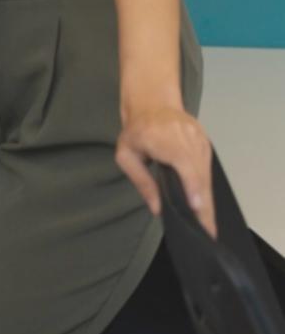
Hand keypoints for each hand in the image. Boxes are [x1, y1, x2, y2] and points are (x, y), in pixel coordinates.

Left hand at [116, 105, 215, 238]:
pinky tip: (204, 203)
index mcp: (162, 138)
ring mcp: (199, 138)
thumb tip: (157, 208)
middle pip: (199, 173)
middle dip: (204, 203)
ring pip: (207, 172)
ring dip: (208, 198)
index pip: (183, 164)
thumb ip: (141, 181)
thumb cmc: (135, 132)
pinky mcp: (206, 142)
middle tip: (207, 230)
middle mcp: (185, 137)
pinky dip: (206, 185)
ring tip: (207, 223)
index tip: (197, 207)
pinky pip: (208, 167)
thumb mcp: (126, 155)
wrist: (153, 104)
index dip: (192, 186)